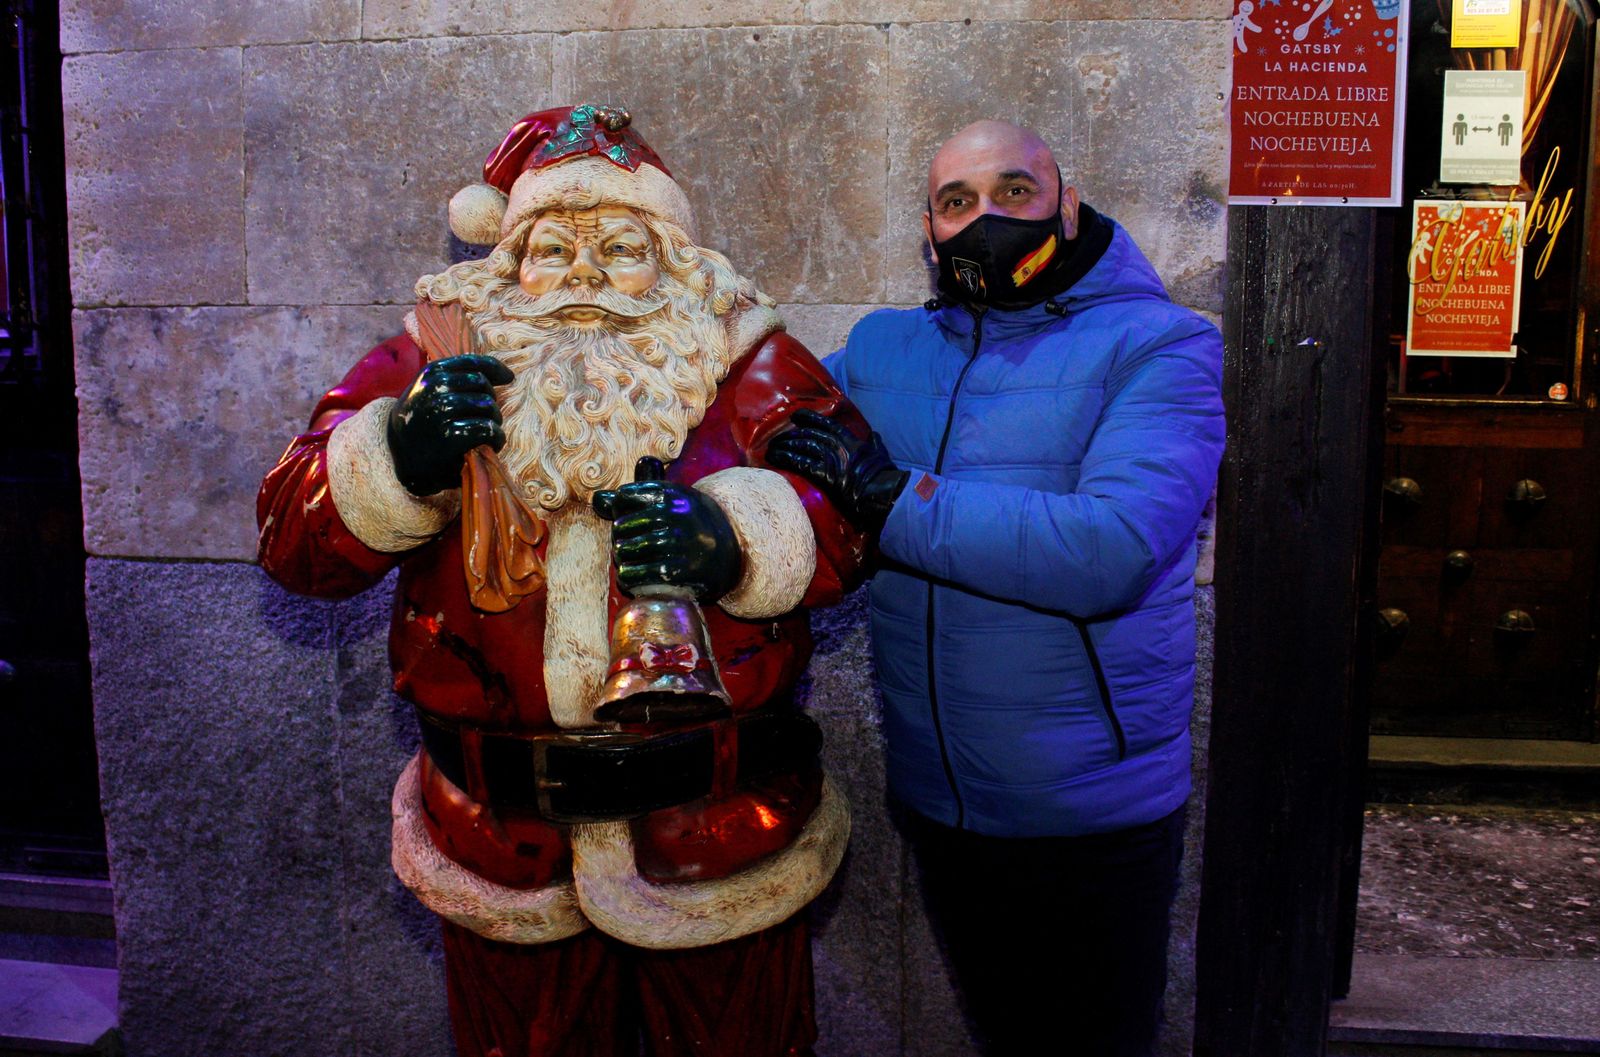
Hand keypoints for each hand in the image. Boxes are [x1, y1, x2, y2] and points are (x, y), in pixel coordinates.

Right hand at [386, 354, 513, 496]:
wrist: (401, 455)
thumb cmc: (422, 420)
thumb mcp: (430, 390)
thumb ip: (458, 377)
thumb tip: (507, 374)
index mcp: (431, 373)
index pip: (472, 362)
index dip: (495, 369)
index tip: (508, 378)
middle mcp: (434, 389)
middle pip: (482, 385)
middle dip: (491, 401)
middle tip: (487, 418)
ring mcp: (440, 412)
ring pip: (487, 406)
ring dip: (494, 421)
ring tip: (488, 433)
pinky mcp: (449, 437)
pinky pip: (487, 429)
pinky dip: (496, 438)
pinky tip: (492, 444)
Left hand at [593, 458, 741, 600]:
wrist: (728, 551)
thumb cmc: (687, 522)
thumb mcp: (667, 501)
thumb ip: (633, 496)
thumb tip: (597, 499)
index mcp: (670, 493)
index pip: (624, 497)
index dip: (619, 510)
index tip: (628, 518)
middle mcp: (674, 515)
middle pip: (621, 526)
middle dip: (618, 538)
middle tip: (624, 544)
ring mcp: (678, 543)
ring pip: (626, 551)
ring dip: (621, 558)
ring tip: (625, 559)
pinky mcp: (679, 570)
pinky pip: (637, 574)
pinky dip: (628, 577)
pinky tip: (629, 576)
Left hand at [767, 408, 907, 531]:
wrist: (882, 492)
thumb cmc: (884, 475)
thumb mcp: (882, 454)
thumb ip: (875, 443)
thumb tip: (875, 435)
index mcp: (851, 440)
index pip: (827, 425)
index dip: (810, 418)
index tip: (796, 415)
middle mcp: (838, 446)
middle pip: (809, 434)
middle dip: (791, 435)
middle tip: (778, 437)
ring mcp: (831, 459)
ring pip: (802, 446)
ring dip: (785, 446)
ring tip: (772, 448)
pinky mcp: (824, 474)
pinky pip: (800, 463)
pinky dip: (786, 459)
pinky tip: (774, 458)